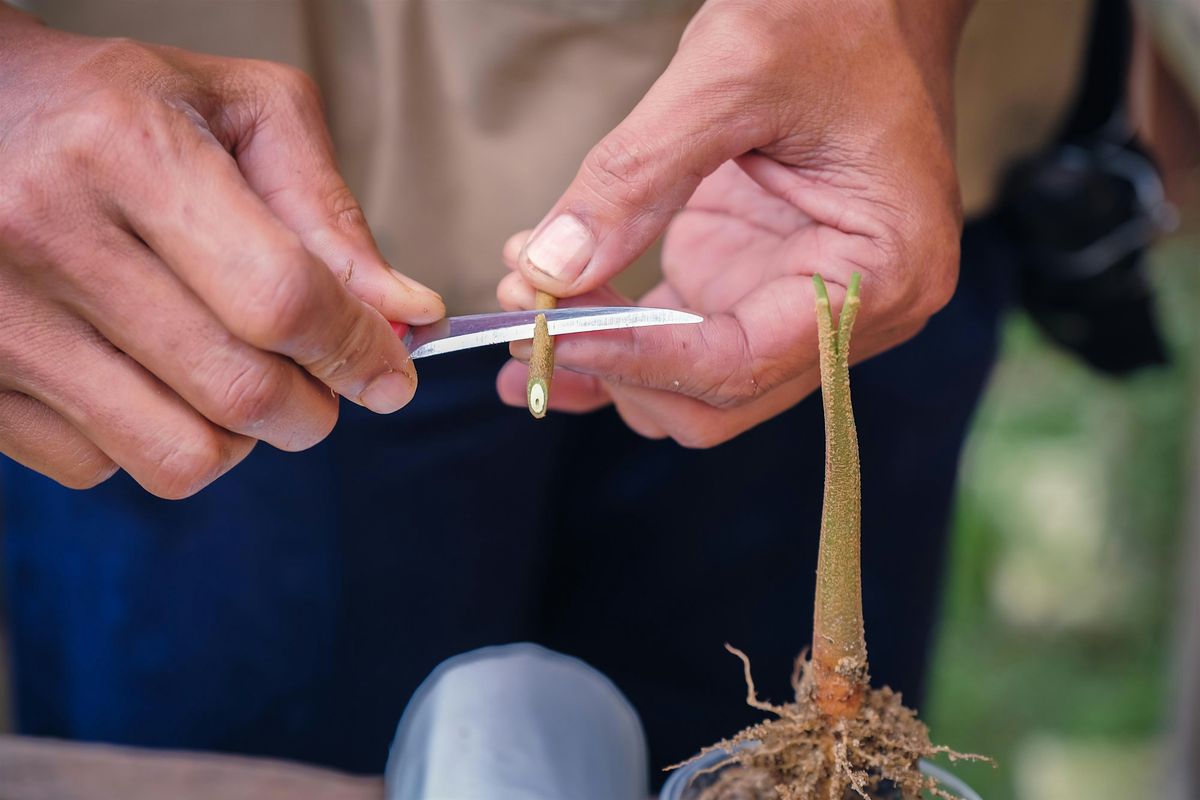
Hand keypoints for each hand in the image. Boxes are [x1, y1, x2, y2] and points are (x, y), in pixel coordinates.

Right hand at [0, 7, 442, 496]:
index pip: (280, 298)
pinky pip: (98, 469)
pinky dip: (151, 440)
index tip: (389, 374)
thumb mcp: (236, 111)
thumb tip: (406, 315)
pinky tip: (150, 382)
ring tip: (235, 381)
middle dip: (314, 408)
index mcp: (128, 151)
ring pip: (178, 455)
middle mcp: (47, 234)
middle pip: (239, 391)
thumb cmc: (115, 107)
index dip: (356, 350)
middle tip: (319, 382)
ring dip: (240, 438)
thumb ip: (327, 211)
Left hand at [496, 0, 969, 445]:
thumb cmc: (835, 15)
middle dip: (613, 368)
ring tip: (523, 301)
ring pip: (687, 383)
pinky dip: (613, 333)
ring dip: (602, 359)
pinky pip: (676, 339)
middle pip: (713, 396)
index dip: (637, 361)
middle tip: (525, 315)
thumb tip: (549, 271)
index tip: (549, 334)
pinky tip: (548, 307)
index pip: (741, 364)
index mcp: (880, 274)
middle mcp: (850, 310)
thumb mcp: (730, 74)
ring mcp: (798, 300)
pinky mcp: (753, 279)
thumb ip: (636, 177)